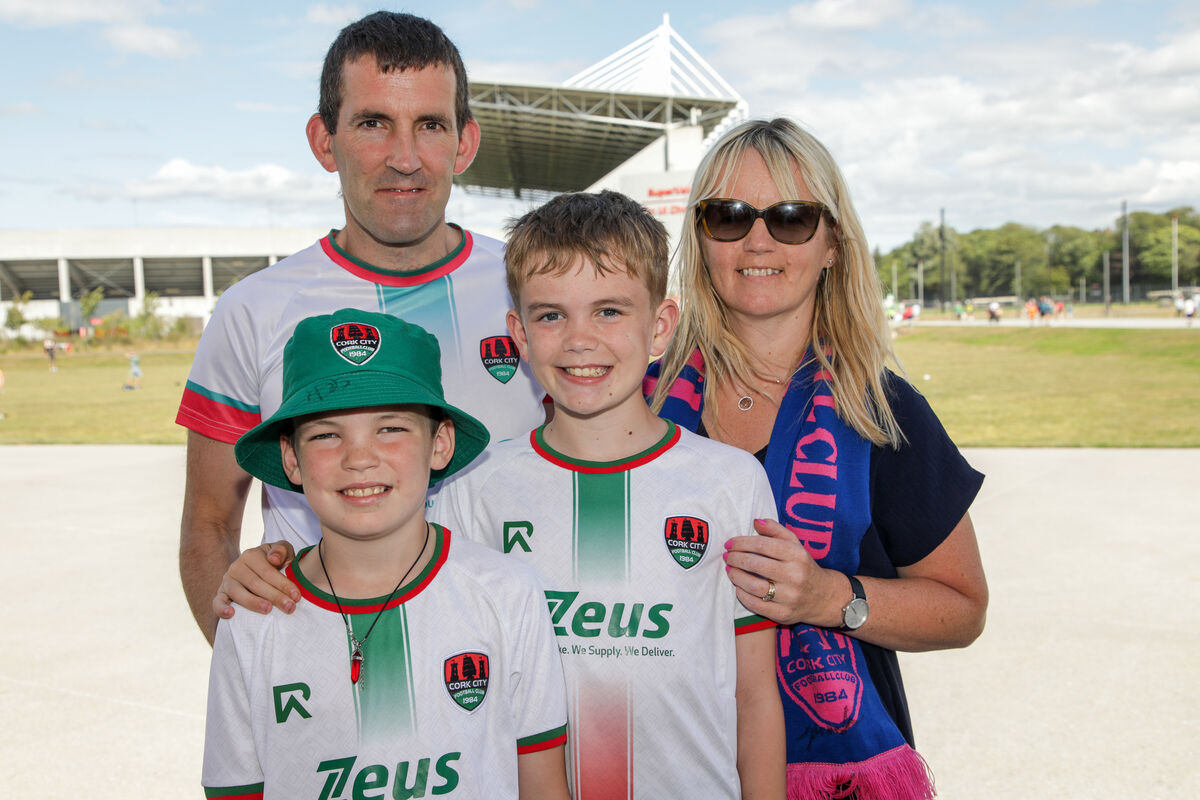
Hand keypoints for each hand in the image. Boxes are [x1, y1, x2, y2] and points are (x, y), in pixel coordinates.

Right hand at [213, 541, 299, 619]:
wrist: (256, 569)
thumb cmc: (274, 562)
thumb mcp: (282, 551)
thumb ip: (282, 550)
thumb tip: (273, 559)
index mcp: (251, 555)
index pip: (268, 572)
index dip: (283, 584)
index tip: (297, 596)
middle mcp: (237, 567)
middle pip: (255, 583)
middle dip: (274, 596)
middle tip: (290, 607)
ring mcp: (227, 581)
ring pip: (237, 593)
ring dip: (253, 602)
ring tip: (268, 610)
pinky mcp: (221, 594)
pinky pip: (217, 602)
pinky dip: (221, 608)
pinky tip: (231, 614)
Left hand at [723, 518, 844, 627]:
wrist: (825, 597)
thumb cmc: (804, 567)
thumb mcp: (795, 545)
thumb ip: (776, 530)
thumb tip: (756, 521)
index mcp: (797, 555)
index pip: (762, 545)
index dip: (741, 543)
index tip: (729, 544)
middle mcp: (795, 575)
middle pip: (755, 564)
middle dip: (736, 559)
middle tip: (727, 556)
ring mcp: (790, 596)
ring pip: (754, 585)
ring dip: (736, 576)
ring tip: (730, 570)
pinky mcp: (784, 614)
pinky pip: (756, 605)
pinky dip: (742, 595)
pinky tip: (739, 587)